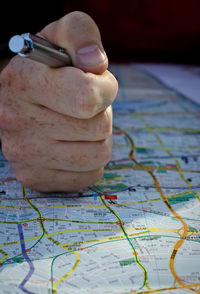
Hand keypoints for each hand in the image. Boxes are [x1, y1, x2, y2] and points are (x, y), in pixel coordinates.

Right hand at [0, 12, 117, 191]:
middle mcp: (16, 121)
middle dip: (101, 114)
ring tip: (80, 125)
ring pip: (98, 155)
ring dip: (98, 138)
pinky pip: (89, 175)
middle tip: (84, 107)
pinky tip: (74, 145)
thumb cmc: (48, 70)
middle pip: (98, 128)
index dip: (105, 90)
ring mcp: (24, 154)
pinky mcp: (34, 176)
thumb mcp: (60, 37)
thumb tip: (96, 63)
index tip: (98, 83)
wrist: (20, 100)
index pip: (86, 98)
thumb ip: (81, 34)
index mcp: (23, 82)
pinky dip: (90, 160)